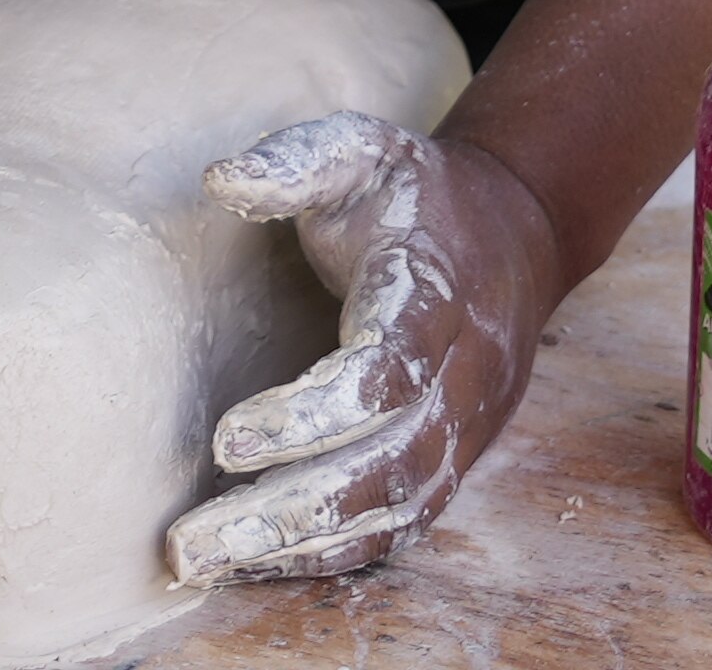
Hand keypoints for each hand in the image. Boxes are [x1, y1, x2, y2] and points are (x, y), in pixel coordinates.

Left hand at [164, 111, 563, 584]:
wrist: (518, 236)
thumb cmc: (416, 197)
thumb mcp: (362, 151)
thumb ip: (296, 161)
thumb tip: (221, 179)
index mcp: (435, 297)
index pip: (386, 374)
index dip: (311, 414)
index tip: (227, 438)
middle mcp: (461, 376)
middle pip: (385, 464)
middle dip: (289, 509)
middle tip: (193, 539)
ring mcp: (464, 428)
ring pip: (392, 508)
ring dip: (300, 545)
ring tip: (205, 561)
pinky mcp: (453, 462)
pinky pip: (399, 525)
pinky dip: (333, 553)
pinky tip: (256, 561)